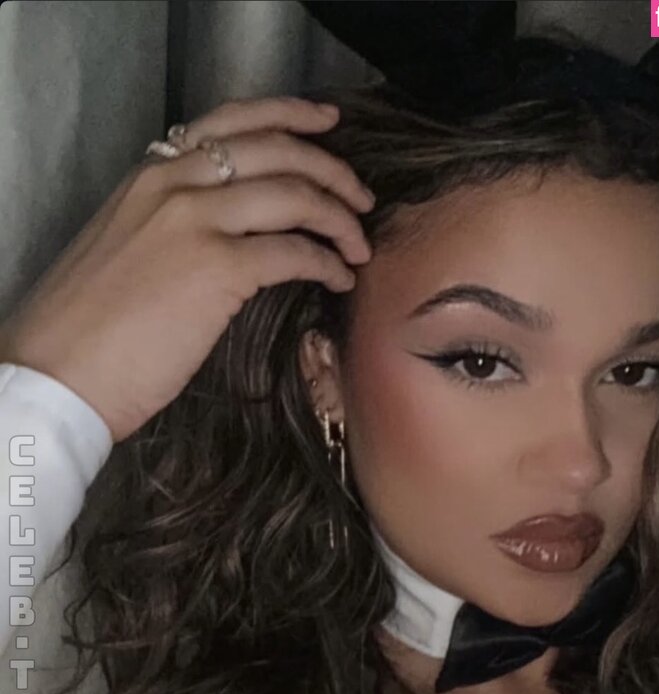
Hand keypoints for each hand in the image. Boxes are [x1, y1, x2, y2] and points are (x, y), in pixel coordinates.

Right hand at [0, 96, 373, 441]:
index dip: (288, 117)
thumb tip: (225, 234)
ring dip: (339, 217)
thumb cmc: (86, 328)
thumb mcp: (125, 248)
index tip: (324, 125)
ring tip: (358, 244)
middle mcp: (174, 185)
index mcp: (150, 175)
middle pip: (275, 150)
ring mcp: (195, 223)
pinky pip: (293, 251)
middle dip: (331, 170)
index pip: (230, 123)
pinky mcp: (216, 270)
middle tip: (360, 196)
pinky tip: (337, 279)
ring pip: (293, 195)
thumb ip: (171, 226)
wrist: (59, 372)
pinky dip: (326, 262)